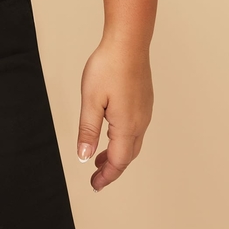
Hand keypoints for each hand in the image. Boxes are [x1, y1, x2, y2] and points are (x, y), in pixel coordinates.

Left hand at [76, 37, 152, 190]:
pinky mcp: (144, 102)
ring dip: (117, 155)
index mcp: (126, 126)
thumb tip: (84, 156)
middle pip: (128, 156)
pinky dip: (123, 140)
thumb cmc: (108, 67)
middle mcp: (140, 122)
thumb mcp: (90, 101)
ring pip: (133, 143)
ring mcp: (144, 112)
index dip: (106, 176)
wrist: (128, 43)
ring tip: (99, 159)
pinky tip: (111, 134)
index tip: (95, 185)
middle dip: (112, 169)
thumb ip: (88, 131)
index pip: (118, 162)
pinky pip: (135, 130)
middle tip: (96, 177)